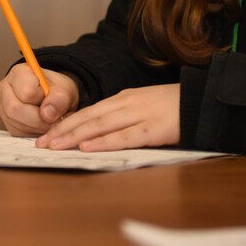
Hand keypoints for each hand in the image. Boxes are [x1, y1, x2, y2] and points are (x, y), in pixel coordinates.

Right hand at [0, 64, 78, 136]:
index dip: (42, 100)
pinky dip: (34, 133)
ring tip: (51, 122)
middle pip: (15, 109)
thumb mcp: (65, 89)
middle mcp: (6, 89)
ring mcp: (3, 107)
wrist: (55, 98)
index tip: (52, 99)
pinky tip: (43, 126)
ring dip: (38, 128)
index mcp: (19, 73)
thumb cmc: (57, 90)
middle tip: (55, 120)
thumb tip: (47, 114)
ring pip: (16, 123)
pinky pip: (18, 133)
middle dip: (39, 119)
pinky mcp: (7, 123)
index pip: (26, 91)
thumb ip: (60, 98)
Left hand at [36, 84, 179, 151]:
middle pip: (88, 118)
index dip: (66, 123)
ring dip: (74, 136)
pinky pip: (124, 137)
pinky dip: (103, 142)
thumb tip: (99, 133)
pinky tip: (87, 147)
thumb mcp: (143, 107)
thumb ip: (123, 117)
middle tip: (41, 144)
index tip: (47, 134)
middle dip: (62, 131)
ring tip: (54, 145)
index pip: (89, 111)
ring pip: (100, 126)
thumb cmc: (174, 107)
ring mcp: (140, 115)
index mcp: (124, 98)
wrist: (204, 100)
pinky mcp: (154, 129)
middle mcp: (127, 104)